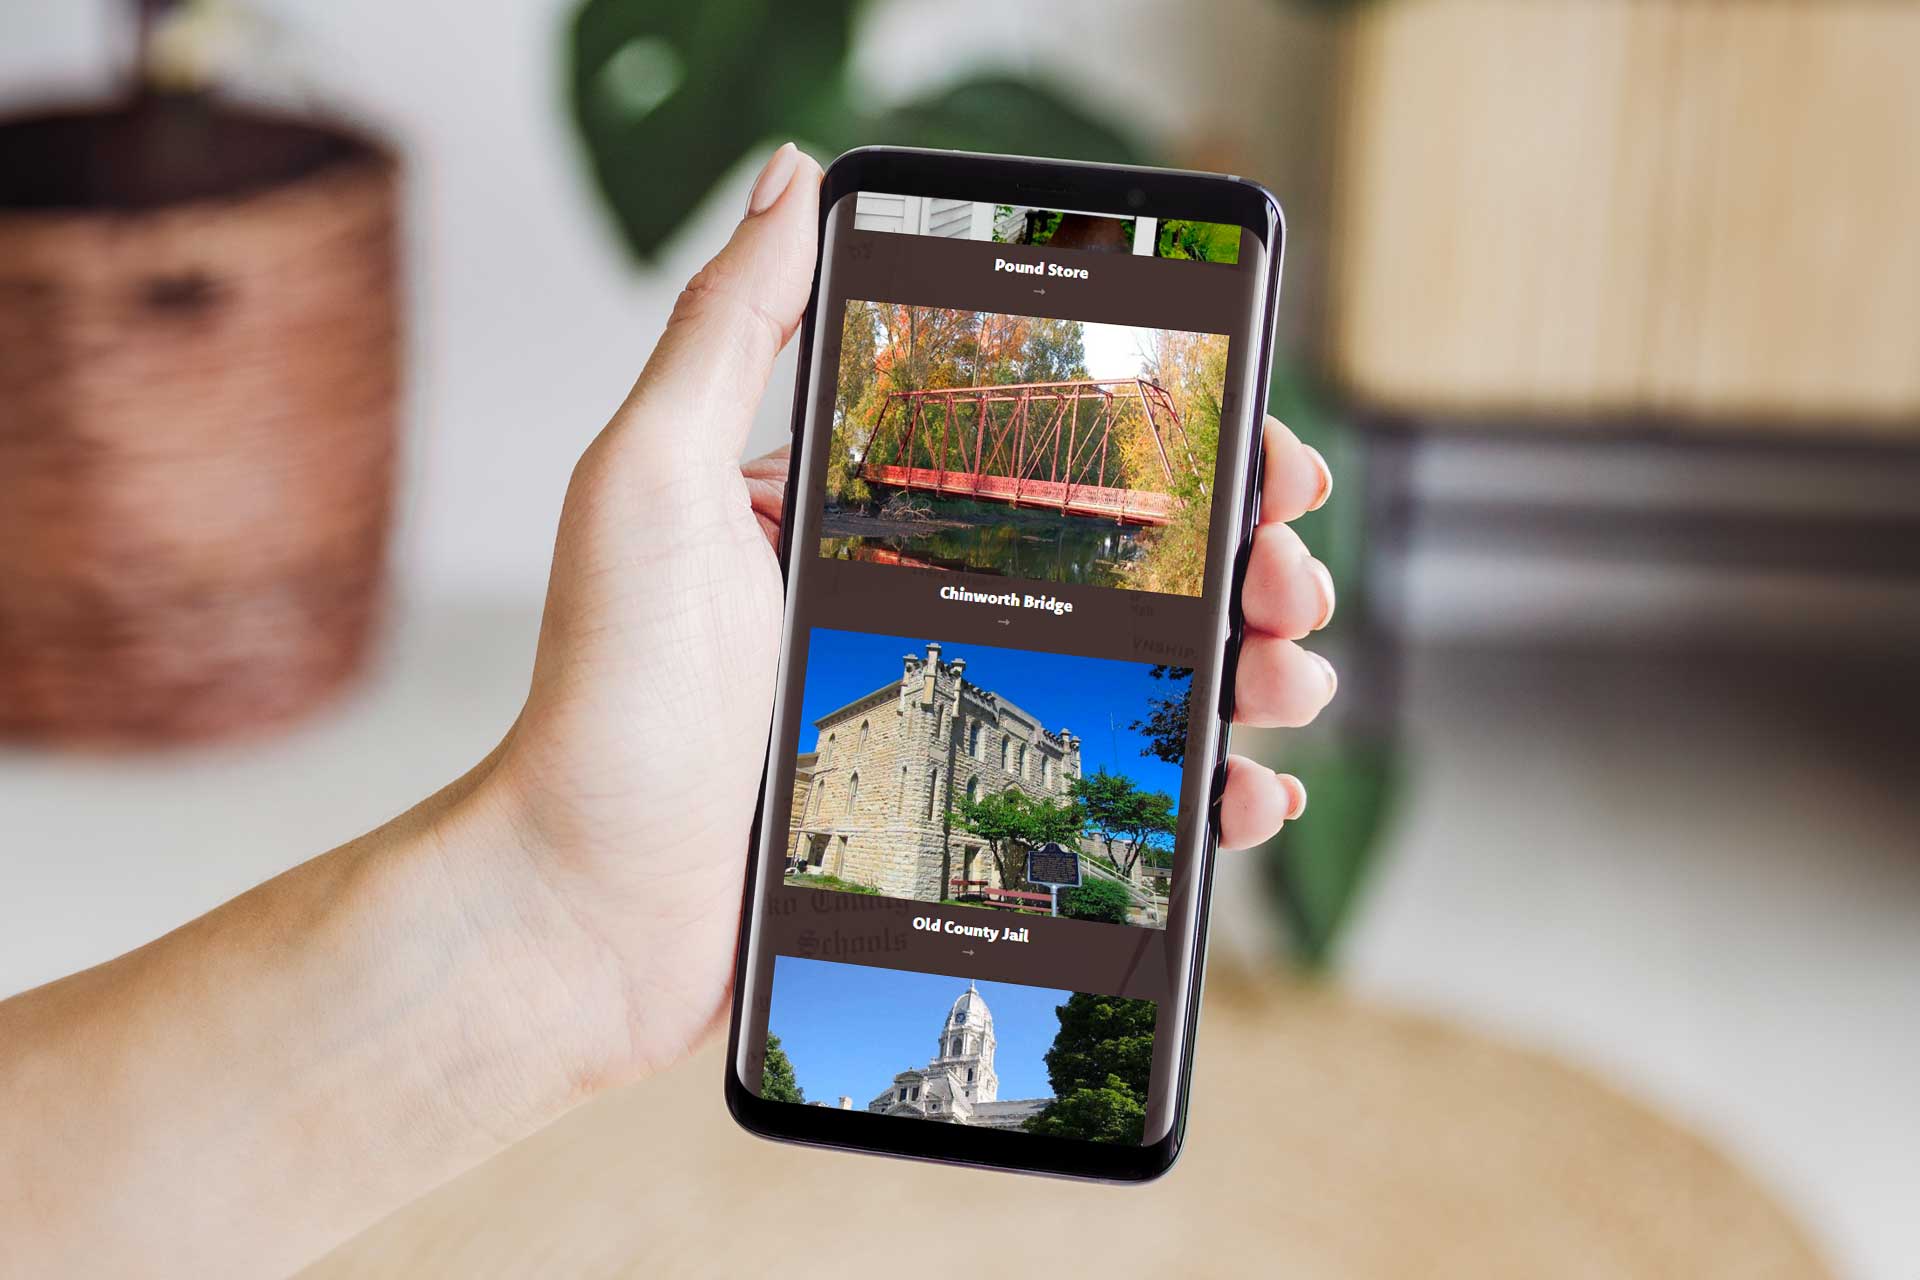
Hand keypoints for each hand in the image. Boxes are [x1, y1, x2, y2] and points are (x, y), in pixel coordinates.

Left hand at [474, 143, 1339, 1087]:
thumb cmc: (607, 695)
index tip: (1249, 445)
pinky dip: (1205, 789)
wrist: (584, 904)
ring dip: (1248, 664)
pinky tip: (1250, 784)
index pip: (1053, 453)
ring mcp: (954, 719)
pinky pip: (1117, 798)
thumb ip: (726, 327)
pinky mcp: (966, 824)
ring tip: (1287, 672)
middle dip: (1236, 554)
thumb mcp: (651, 477)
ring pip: (1146, 674)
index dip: (1167, 446)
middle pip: (1128, 561)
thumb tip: (792, 178)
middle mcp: (924, 603)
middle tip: (1285, 570)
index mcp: (867, 512)